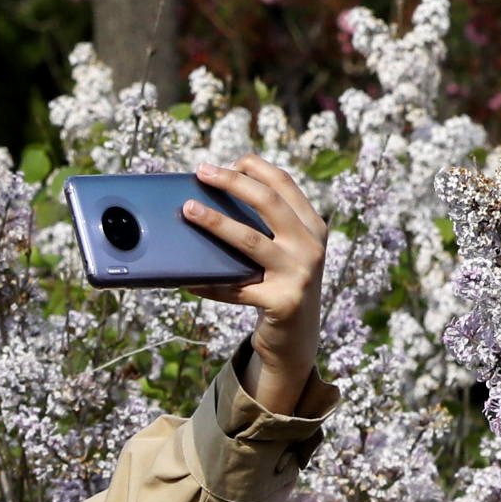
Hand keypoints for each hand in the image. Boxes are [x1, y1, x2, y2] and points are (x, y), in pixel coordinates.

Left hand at [179, 153, 331, 410]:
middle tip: (201, 172)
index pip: (284, 183)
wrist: (297, 339)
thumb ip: (268, 227)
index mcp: (313, 226)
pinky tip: (187, 280)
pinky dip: (209, 283)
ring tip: (188, 210)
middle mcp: (311, 246)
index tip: (226, 162)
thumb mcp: (287, 252)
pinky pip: (235, 287)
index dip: (255, 167)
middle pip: (268, 201)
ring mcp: (299, 274)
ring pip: (250, 239)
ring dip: (215, 222)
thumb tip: (213, 199)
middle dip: (231, 182)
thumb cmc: (280, 285)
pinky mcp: (282, 302)